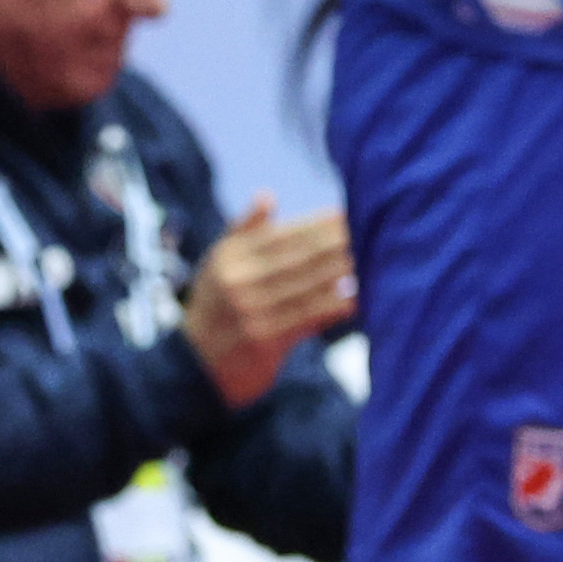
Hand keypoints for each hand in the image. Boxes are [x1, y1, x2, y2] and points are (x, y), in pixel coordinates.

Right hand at [181, 196, 353, 405]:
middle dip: (336, 243)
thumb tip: (268, 196)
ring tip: (370, 258)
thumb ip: (243, 229)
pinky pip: (304, 320)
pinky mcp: (263, 343)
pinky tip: (354, 299)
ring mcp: (250, 313)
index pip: (282, 235)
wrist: (192, 365)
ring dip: (340, 273)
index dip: (317, 224)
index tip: (347, 212)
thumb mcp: (217, 264)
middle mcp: (238, 282)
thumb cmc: (214, 305)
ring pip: (306, 288)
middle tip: (370, 230)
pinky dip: (331, 308)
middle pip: (299, 258)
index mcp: (230, 257)